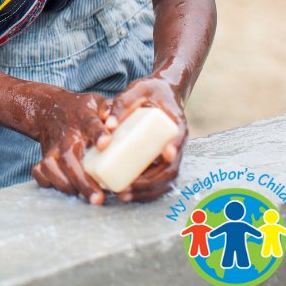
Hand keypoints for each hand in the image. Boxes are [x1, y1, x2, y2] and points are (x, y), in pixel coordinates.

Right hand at [31, 90, 110, 204]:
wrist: (50, 109)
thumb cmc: (82, 110)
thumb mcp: (98, 103)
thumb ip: (113, 111)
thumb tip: (120, 124)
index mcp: (83, 118)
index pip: (91, 124)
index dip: (98, 134)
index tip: (106, 143)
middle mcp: (65, 135)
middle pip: (69, 158)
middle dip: (82, 180)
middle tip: (98, 198)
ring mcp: (52, 147)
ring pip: (51, 168)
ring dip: (66, 185)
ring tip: (86, 197)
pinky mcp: (43, 157)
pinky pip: (39, 172)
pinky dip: (48, 182)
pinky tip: (65, 188)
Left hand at [105, 75, 187, 201]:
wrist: (164, 91)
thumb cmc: (150, 90)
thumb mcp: (136, 90)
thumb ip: (121, 104)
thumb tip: (107, 126)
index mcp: (176, 124)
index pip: (178, 141)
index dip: (173, 151)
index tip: (163, 156)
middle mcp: (177, 143)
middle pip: (171, 170)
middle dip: (150, 183)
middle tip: (126, 188)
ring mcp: (172, 153)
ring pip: (166, 180)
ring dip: (147, 191)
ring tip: (123, 195)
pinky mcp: (163, 159)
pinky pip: (158, 179)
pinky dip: (146, 189)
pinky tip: (127, 193)